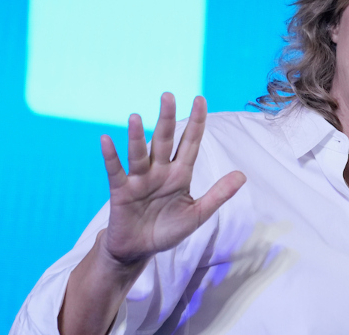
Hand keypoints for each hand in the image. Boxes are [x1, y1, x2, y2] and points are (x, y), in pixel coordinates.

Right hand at [98, 92, 245, 266]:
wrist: (138, 251)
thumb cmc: (167, 231)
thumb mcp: (197, 214)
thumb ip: (218, 195)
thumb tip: (242, 175)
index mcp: (180, 174)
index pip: (190, 142)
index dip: (196, 122)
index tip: (200, 99)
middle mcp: (160, 171)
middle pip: (164, 140)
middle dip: (166, 119)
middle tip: (168, 95)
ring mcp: (139, 179)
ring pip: (139, 153)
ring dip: (137, 136)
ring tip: (136, 117)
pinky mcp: (120, 191)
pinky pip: (115, 171)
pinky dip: (111, 156)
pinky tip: (106, 139)